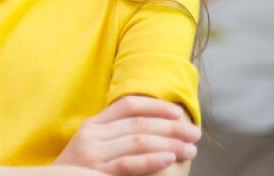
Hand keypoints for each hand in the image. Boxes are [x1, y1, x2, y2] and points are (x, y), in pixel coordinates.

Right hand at [54, 96, 199, 175]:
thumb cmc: (79, 169)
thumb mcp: (92, 146)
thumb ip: (114, 135)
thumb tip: (154, 129)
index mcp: (93, 124)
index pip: (128, 105)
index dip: (155, 106)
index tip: (178, 113)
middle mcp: (93, 134)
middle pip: (139, 123)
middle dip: (172, 127)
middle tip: (195, 134)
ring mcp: (94, 153)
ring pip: (138, 141)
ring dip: (170, 144)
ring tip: (190, 149)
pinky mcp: (97, 172)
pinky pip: (129, 163)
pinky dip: (152, 159)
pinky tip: (170, 159)